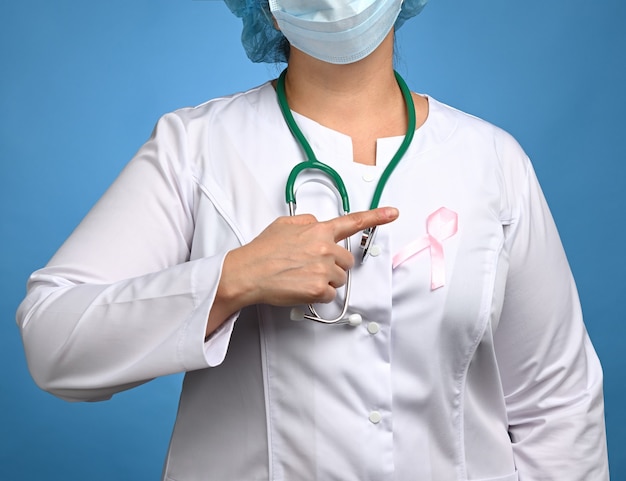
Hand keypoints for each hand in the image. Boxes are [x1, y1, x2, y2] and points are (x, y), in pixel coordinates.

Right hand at [207, 207, 398, 333]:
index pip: (353, 221)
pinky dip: (318, 295)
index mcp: (318, 230)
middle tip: (311, 266)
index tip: (393, 213)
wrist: (247, 273)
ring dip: (326, 280)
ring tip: (302, 277)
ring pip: (340, 279)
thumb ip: (307, 222)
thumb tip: (318, 225)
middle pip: (346, 261)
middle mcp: (325, 248)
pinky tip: (301, 288)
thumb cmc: (262, 251)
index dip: (376, 216)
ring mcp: (323, 269)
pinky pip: (330, 295)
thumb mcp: (284, 224)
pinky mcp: (318, 289)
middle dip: (334, 265)